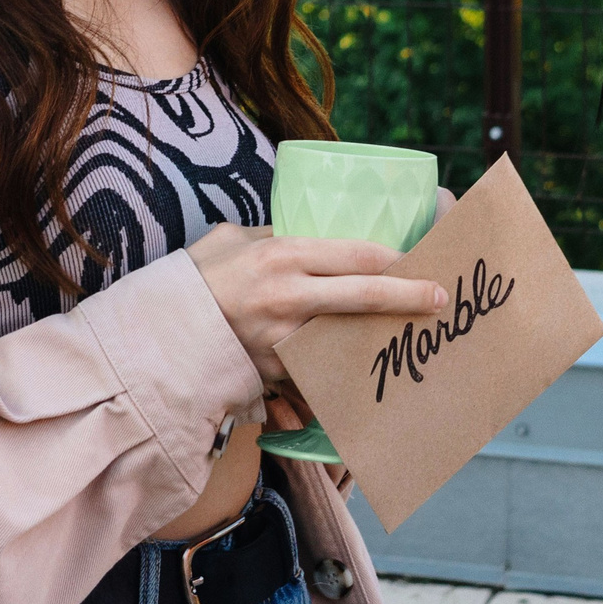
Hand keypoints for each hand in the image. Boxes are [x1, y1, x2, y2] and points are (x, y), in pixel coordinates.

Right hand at [188, 225, 449, 386]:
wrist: (162, 332)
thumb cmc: (198, 278)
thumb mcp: (234, 240)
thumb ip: (275, 236)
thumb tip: (312, 234)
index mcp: (282, 254)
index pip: (357, 255)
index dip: (398, 260)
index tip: (423, 262)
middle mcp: (288, 295)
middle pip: (366, 294)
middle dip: (410, 296)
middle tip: (440, 299)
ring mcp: (285, 337)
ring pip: (351, 332)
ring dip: (381, 332)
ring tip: (406, 330)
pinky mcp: (279, 369)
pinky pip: (320, 363)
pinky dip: (341, 362)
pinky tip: (362, 362)